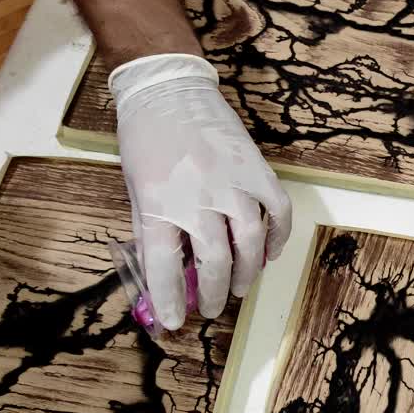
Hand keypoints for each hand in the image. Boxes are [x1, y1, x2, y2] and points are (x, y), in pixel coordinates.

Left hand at [111, 53, 291, 329]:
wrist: (168, 90)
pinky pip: (278, 212)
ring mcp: (233, 183)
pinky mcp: (257, 170)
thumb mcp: (135, 191)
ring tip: (242, 288)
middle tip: (214, 308)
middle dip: (216, 293)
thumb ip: (151, 234)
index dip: (171, 300)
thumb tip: (163, 276)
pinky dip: (277, 237)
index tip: (176, 322)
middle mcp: (199, 198)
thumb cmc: (144, 141)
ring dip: (249, 272)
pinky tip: (269, 252)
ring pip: (251, 243)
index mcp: (159, 205)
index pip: (165, 267)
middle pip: (214, 261)